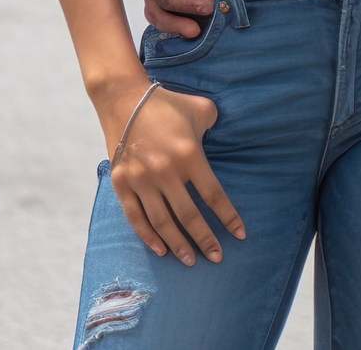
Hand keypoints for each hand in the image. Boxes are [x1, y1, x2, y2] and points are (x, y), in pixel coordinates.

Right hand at [98, 80, 245, 265]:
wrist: (123, 98)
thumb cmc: (167, 103)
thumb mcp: (201, 109)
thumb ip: (215, 126)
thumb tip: (223, 139)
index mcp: (189, 154)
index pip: (213, 195)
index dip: (227, 217)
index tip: (239, 235)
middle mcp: (165, 171)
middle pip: (189, 215)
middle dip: (206, 240)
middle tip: (217, 257)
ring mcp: (141, 180)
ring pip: (163, 223)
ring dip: (179, 244)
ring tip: (191, 260)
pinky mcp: (121, 183)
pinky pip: (136, 218)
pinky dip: (149, 237)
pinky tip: (162, 249)